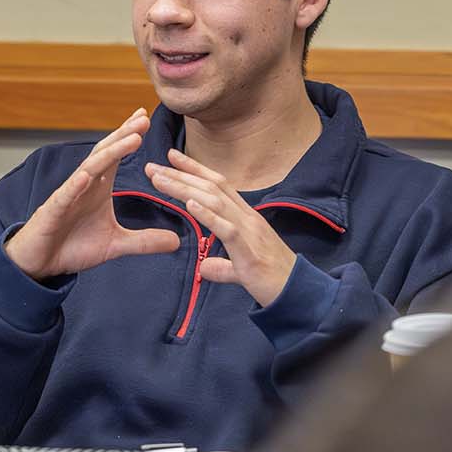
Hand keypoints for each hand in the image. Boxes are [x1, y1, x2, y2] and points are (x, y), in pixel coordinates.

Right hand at [4, 109, 180, 281]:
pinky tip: (85, 176)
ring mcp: (67, 196)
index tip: (146, 120)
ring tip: (131, 138)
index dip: (129, 137)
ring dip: (110, 153)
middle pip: (105, 154)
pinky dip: (75, 185)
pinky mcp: (53, 213)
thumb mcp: (116, 244)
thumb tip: (177, 241)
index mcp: (97, 188)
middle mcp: (83, 185)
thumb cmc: (73, 247)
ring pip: (89, 169)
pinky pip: (65, 196)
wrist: (40, 264)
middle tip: (144, 118)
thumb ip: (144, 241)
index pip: (115, 156)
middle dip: (124, 135)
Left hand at [145, 149, 296, 305]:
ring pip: (214, 202)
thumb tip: (205, 269)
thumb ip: (223, 267)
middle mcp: (248, 218)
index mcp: (247, 219)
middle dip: (181, 174)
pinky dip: (207, 215)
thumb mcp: (242, 270)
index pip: (219, 186)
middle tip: (153, 165)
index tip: (171, 156)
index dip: (195, 169)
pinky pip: (226, 230)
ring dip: (184, 189)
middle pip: (212, 188)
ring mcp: (250, 233)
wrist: (298, 294)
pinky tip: (189, 204)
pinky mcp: (249, 252)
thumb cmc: (274, 281)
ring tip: (159, 180)